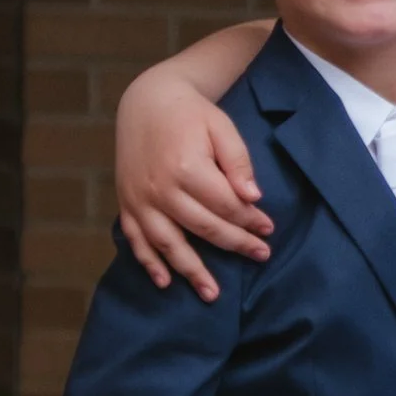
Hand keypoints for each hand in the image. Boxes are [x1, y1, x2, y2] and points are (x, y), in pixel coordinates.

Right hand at [114, 79, 271, 300]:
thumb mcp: (222, 128)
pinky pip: (136, 239)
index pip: (226, 205)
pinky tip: (164, 282)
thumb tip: (253, 198)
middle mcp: (160, 189)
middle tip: (260, 256)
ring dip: (191, 271)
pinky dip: (148, 262)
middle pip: (203, 227)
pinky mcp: (126, 203)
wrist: (147, 101)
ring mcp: (140, 199)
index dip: (250, 219)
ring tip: (212, 294)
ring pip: (168, 243)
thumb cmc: (191, 114)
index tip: (268, 228)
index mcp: (186, 168)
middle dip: (234, 244)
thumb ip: (238, 163)